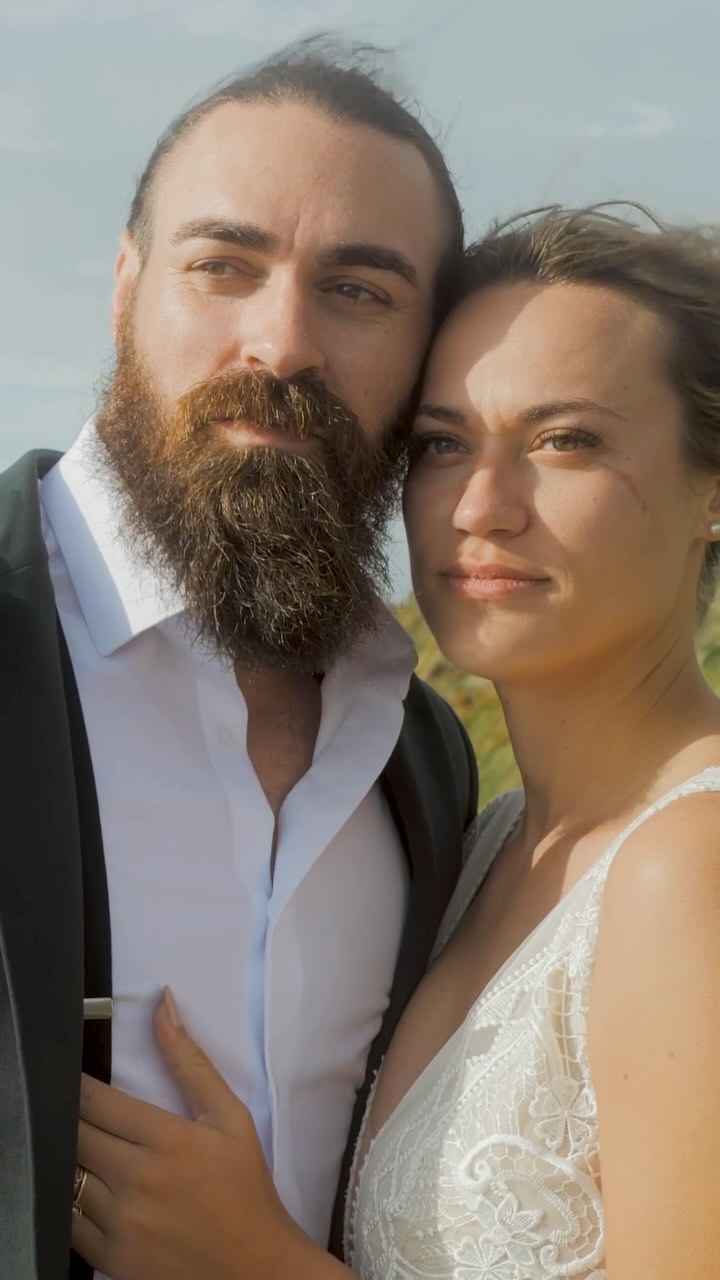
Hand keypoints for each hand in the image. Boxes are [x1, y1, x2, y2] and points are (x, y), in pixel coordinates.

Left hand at [72, 988, 311, 1279]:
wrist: (256, 1269)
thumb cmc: (246, 1188)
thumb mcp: (230, 1118)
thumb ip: (191, 1063)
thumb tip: (163, 1006)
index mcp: (166, 1140)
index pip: (97, 1102)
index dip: (76, 1085)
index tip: (71, 1077)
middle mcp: (137, 1179)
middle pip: (75, 1136)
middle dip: (70, 1119)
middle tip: (77, 1112)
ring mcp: (121, 1223)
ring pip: (67, 1178)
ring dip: (70, 1160)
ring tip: (86, 1151)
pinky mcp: (111, 1259)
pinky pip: (69, 1223)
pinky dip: (70, 1203)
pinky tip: (89, 1191)